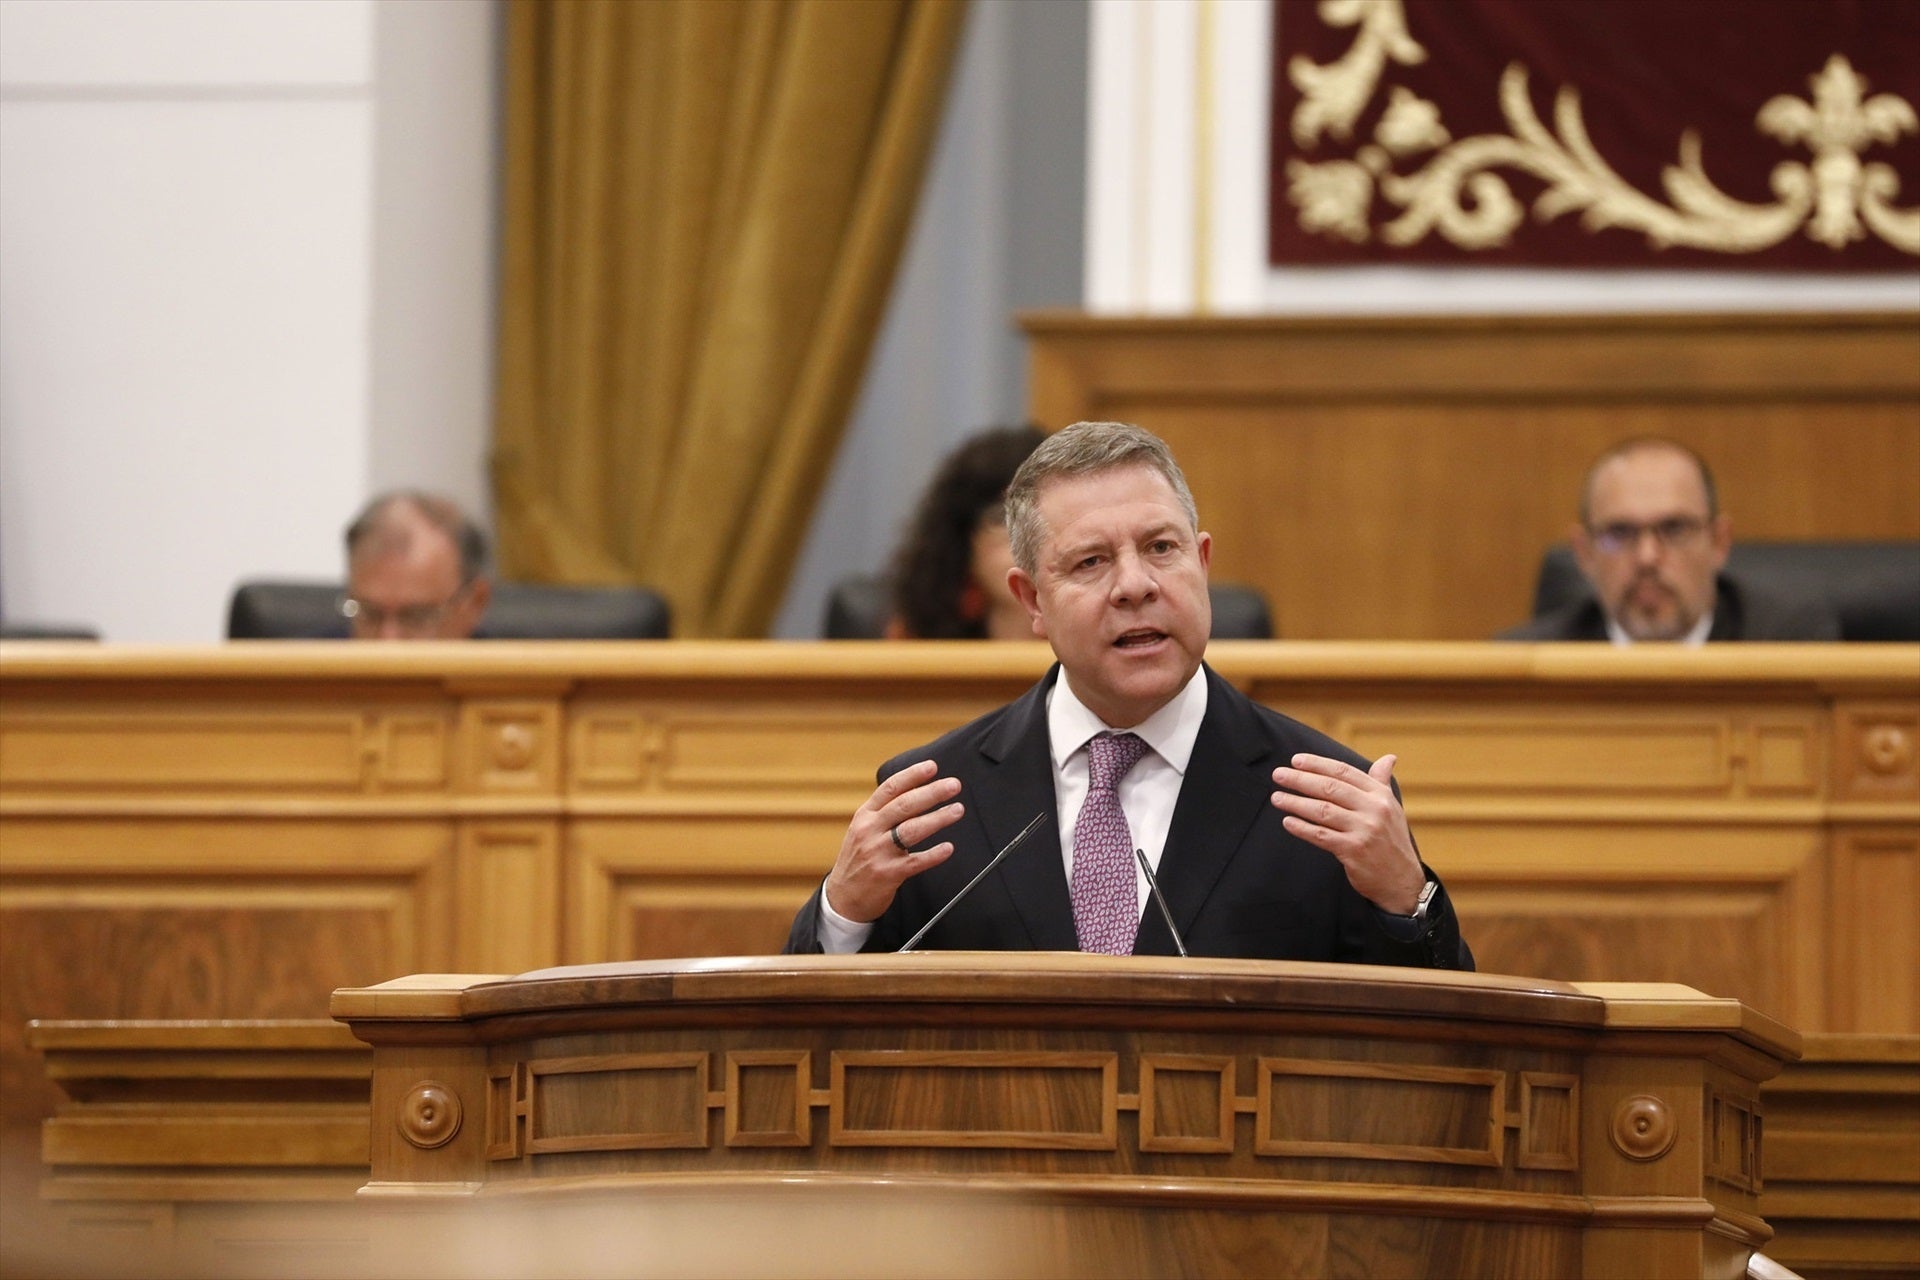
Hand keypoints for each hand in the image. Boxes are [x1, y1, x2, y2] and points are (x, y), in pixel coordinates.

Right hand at [823, 760, 964, 922]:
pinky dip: (934, 854)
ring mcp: (878, 852)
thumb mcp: (862, 830)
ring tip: (957, 810)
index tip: (932, 767)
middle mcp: (870, 830)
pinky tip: (948, 848)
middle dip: (932, 793)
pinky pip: (916, 861)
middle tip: (954, 785)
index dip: (912, 775)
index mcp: (865, 816)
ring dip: (938, 818)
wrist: (842, 897)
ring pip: (912, 830)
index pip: (890, 789)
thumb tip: (916, 790)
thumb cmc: (858, 859)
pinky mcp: (888, 874)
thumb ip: (884, 812)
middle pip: (905, 805)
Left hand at [1270, 753, 1425, 914]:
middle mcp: (1374, 809)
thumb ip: (1382, 782)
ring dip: (1296, 803)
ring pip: (1323, 810)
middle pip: (1330, 788)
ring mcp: (1364, 830)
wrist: (1402, 881)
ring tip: (1277, 798)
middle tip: (1278, 775)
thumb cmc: (1391, 840)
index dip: (1317, 764)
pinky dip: (1302, 828)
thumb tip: (1388, 757)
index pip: (1344, 772)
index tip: (1295, 760)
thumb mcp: (1391, 808)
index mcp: (1380, 795)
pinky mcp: (1354, 851)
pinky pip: (1322, 835)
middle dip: (1300, 780)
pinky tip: (1287, 822)